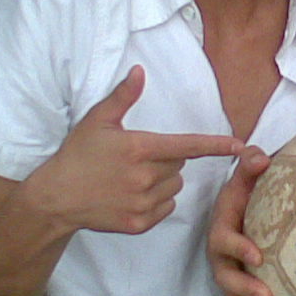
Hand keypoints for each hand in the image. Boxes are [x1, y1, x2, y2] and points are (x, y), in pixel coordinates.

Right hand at [36, 66, 243, 235]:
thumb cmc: (77, 155)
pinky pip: (166, 208)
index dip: (215, 145)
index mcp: (139, 149)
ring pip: (174, 188)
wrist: (56, 198)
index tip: (239, 145)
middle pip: (179, 166)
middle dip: (166, 160)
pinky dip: (156, 202)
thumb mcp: (97, 120)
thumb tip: (140, 71)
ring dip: (163, 182)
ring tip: (133, 178)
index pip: (187, 146)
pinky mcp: (139, 224)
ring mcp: (142, 203)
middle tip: (138, 159)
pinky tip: (132, 196)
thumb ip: (123, 96)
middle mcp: (144, 177)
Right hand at [207, 147, 285, 295]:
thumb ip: (250, 165)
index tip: (258, 256)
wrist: (245, 207)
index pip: (225, 241)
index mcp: (222, 230)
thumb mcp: (246, 177)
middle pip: (228, 280)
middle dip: (246, 291)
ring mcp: (230, 279)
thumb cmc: (249, 193)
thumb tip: (259, 156)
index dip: (238, 249)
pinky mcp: (241, 294)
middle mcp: (222, 259)